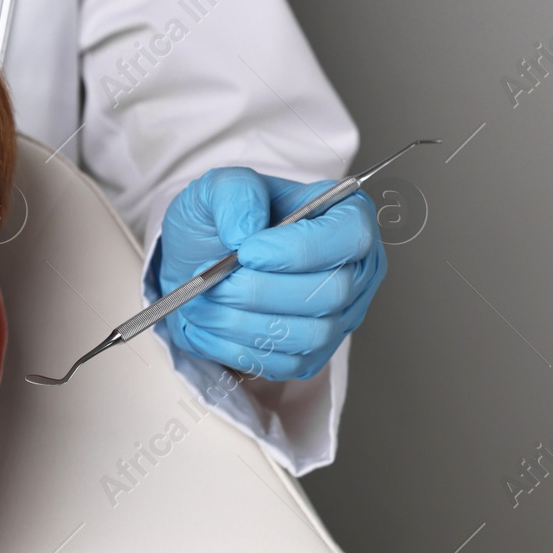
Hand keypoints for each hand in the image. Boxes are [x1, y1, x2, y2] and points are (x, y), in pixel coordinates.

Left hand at [156, 167, 385, 380]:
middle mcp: (354, 269)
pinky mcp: (310, 355)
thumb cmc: (220, 223)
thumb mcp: (217, 188)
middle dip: (260, 291)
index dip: (299, 249)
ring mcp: (338, 317)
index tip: (246, 251)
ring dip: (242, 322)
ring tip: (202, 300)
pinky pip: (284, 364)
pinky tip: (210, 324)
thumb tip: (246, 230)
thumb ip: (234, 193)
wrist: (198, 263)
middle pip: (331, 293)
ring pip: (308, 334)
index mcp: (346, 216)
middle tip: (213, 281)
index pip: (350, 237)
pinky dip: (236, 348)